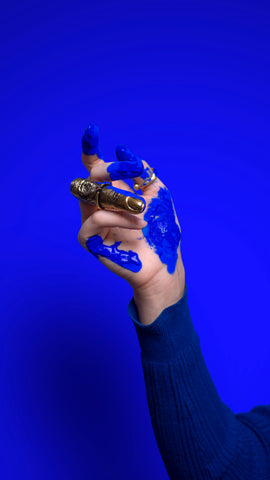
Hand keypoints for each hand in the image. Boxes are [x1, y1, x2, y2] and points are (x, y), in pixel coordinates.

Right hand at [75, 123, 184, 323]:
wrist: (163, 264)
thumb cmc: (161, 231)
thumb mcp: (157, 195)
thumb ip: (142, 173)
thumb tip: (123, 151)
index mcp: (113, 191)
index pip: (95, 167)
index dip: (91, 148)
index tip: (92, 129)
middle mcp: (100, 203)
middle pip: (90, 177)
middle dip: (108, 169)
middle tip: (130, 172)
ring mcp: (92, 220)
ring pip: (90, 196)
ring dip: (119, 198)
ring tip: (143, 210)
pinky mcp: (90, 239)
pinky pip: (93, 220)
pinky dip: (117, 217)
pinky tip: (138, 223)